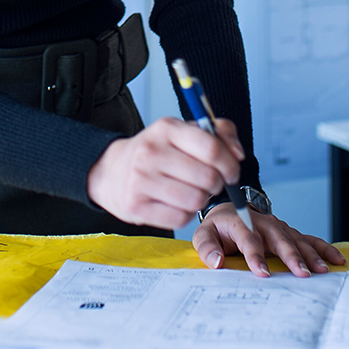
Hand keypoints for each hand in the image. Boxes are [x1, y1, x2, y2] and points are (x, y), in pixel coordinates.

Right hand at [86, 116, 243, 230]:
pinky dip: (186, 214)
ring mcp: (141, 180)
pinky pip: (180, 219)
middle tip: (211, 183)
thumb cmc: (157, 151)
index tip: (232, 171)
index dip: (230, 164)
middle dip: (217, 184)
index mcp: (167, 128)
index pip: (211, 148)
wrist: (111, 170)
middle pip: (207, 178)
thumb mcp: (184, 131)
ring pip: (196, 200)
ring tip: (194, 192)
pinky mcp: (136, 207)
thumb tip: (238, 154)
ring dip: (202, 200)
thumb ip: (219, 134)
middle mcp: (151, 152)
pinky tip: (178, 204)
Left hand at [193, 203, 344, 278]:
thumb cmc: (218, 226)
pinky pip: (309, 239)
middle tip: (302, 273)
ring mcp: (279, 227)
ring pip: (297, 240)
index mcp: (241, 222)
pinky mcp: (289, 232)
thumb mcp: (204, 234)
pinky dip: (324, 249)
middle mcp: (264, 223)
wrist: (231, 208)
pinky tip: (336, 259)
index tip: (263, 273)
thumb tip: (216, 262)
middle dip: (291, 256)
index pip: (249, 240)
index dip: (255, 256)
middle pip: (279, 239)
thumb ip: (207, 247)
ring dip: (310, 255)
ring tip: (321, 270)